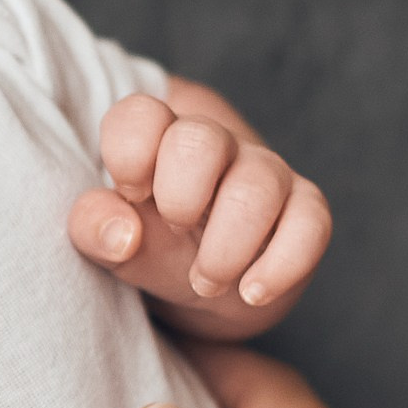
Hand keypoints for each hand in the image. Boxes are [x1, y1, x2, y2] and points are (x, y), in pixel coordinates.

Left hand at [69, 85, 330, 337]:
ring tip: (204, 283)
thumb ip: (96, 229)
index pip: (140, 116)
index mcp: (157, 139)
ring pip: (258, 185)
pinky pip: (311, 223)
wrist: (209, 286)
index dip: (130, 156)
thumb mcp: (112, 242)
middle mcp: (215, 145)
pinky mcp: (306, 210)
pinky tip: (251, 292)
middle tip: (174, 234)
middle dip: (180, 198)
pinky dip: (279, 267)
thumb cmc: (154, 246)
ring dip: (225, 248)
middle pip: (201, 140)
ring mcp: (264, 174)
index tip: (132, 197)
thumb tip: (121, 234)